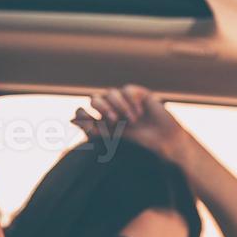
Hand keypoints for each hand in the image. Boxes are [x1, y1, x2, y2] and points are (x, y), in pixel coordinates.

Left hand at [73, 84, 190, 162]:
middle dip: (102, 107)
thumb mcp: (113, 140)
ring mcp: (124, 103)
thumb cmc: (139, 147)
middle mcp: (111, 112)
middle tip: (113, 120)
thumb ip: (93, 130)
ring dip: (120, 106)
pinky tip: (140, 113)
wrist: (165, 144)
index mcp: (101, 125)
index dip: (82, 114)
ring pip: (111, 93)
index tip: (87, 120)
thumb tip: (71, 119)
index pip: (83, 112)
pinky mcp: (139, 96)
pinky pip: (128, 90)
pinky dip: (131, 101)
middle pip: (95, 99)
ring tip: (132, 121)